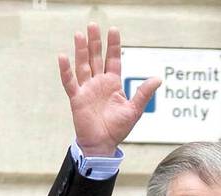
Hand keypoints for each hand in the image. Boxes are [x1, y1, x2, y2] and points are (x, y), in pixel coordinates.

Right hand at [58, 23, 160, 154]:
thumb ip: (144, 93)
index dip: (113, 45)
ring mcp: (87, 89)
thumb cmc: (118, 129)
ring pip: (83, 65)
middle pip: (96, 58)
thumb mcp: (134, 110)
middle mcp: (99, 83)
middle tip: (93, 25)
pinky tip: (62, 57)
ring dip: (81, 50)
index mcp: (112, 83)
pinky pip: (70, 82)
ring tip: (79, 34)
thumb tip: (158, 79)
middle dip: (95, 42)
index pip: (113, 59)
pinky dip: (66, 71)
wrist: (103, 145)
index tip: (113, 29)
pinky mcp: (77, 99)